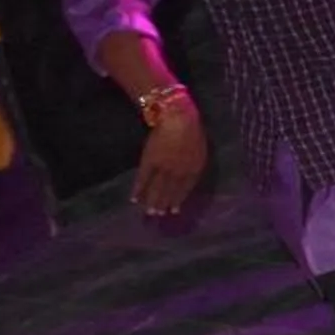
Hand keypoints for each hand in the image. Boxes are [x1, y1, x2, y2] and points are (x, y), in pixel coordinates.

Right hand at [132, 102, 207, 218]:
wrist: (178, 118)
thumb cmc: (192, 130)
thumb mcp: (200, 149)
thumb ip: (194, 162)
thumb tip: (189, 173)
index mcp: (194, 169)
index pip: (185, 189)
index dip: (178, 199)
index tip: (174, 210)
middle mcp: (179, 172)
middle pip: (170, 191)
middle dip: (164, 204)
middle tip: (158, 215)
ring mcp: (164, 168)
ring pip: (157, 188)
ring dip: (152, 201)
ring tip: (148, 212)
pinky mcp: (149, 162)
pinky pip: (143, 179)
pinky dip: (138, 189)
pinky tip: (134, 198)